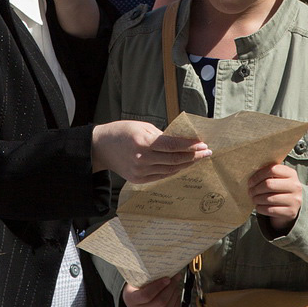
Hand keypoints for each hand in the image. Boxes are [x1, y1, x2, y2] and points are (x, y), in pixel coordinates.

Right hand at [92, 120, 210, 182]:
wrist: (100, 147)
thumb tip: (181, 142)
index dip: (190, 146)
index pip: (172, 146)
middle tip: (206, 152)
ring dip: (186, 164)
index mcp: (143, 142)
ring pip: (170, 170)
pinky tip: (183, 165)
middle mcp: (142, 159)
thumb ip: (162, 136)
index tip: (203, 144)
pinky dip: (174, 170)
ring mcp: (140, 171)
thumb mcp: (142, 127)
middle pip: (174, 160)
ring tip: (198, 159)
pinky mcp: (138, 179)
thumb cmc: (122, 132)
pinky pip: (161, 176)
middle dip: (193, 156)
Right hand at [122, 271, 183, 306]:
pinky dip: (175, 304)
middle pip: (159, 303)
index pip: (146, 295)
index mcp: (130, 299)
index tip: (167, 278)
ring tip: (176, 285)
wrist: (132, 299)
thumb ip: (148, 276)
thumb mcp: (136, 280)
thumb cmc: (135, 286)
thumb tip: (166, 269)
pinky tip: (175, 295)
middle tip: (175, 279)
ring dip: (174, 296)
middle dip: (170, 289)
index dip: (159, 286)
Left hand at [247, 162, 302, 230]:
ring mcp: (295, 200)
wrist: (289, 206)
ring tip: (254, 199)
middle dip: (255, 189)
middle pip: (269, 184)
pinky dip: (261, 208)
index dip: (258, 175)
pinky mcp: (291, 212)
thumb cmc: (278, 189)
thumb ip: (267, 173)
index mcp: (291, 173)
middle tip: (250, 192)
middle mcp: (295, 186)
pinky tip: (259, 206)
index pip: (272, 169)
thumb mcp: (276, 178)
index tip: (250, 182)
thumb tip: (249, 171)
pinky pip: (270, 210)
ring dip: (257, 199)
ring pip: (268, 198)